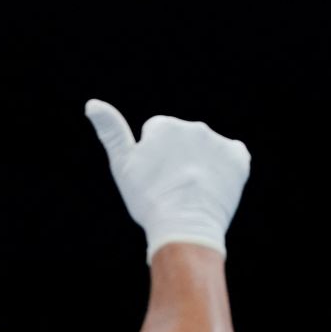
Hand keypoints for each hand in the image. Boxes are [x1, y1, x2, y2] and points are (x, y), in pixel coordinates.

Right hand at [85, 99, 249, 261]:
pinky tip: (215, 185)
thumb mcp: (122, 166)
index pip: (158, 135)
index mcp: (164, 125)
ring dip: (201, 163)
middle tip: (173, 186)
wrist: (184, 228)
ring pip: (206, 150)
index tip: (154, 177)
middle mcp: (194, 127)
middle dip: (178, 158)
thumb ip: (111, 131)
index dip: (153, 158)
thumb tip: (92, 103)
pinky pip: (234, 156)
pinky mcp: (239, 158)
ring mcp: (218, 142)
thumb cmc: (149, 199)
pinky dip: (227, 168)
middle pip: (184, 141)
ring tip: (193, 190)